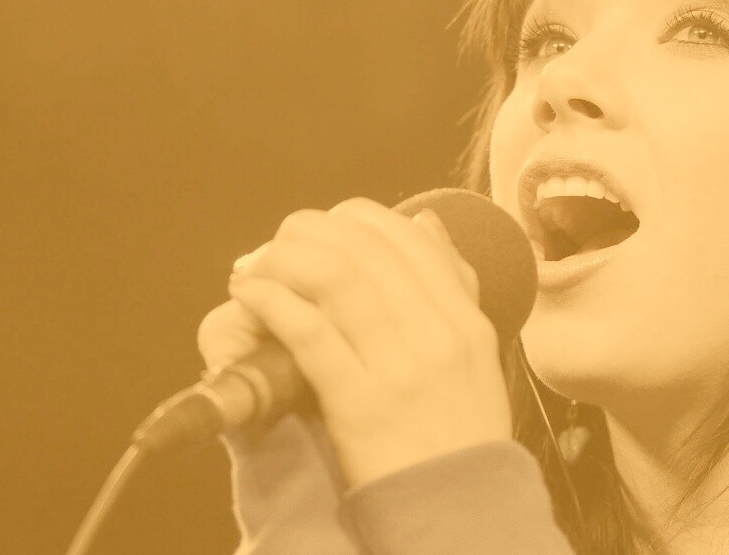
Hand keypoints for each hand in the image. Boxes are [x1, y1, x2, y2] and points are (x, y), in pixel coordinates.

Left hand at [199, 198, 512, 488]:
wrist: (458, 508)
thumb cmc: (460, 432)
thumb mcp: (478, 353)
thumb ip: (454, 287)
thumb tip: (424, 223)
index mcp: (464, 318)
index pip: (407, 237)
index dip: (354, 219)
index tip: (324, 229)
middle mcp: (435, 333)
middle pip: (364, 250)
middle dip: (308, 234)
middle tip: (278, 245)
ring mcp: (398, 366)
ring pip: (334, 278)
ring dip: (283, 261)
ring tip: (256, 268)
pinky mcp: (359, 401)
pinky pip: (309, 331)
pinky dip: (272, 302)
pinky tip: (251, 295)